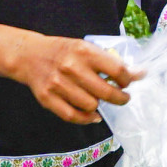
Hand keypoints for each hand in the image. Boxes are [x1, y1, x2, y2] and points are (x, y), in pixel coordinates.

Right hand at [12, 36, 136, 124]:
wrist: (30, 55)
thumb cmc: (63, 52)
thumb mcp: (85, 47)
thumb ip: (107, 61)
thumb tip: (137, 74)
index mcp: (84, 51)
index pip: (117, 70)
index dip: (128, 80)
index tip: (129, 82)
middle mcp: (71, 67)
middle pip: (107, 92)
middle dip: (121, 98)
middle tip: (123, 98)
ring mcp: (58, 84)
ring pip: (91, 106)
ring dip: (100, 106)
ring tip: (100, 100)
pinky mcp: (47, 98)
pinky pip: (73, 116)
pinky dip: (87, 119)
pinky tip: (93, 115)